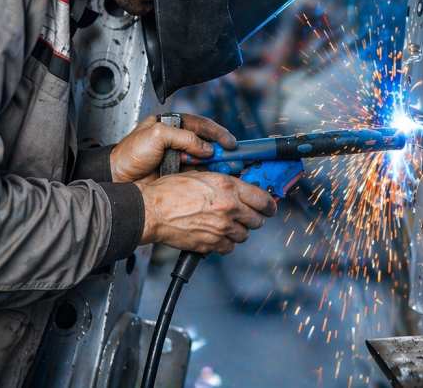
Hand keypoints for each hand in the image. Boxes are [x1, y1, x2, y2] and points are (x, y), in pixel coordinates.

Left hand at [110, 113, 236, 182]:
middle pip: (208, 143)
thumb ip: (183, 138)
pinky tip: (218, 179)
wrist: (117, 178)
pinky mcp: (180, 175)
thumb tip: (205, 147)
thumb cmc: (129, 153)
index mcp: (174, 125)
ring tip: (230, 169)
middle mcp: (179, 140)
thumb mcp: (156, 136)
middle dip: (222, 150)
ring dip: (218, 164)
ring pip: (206, 160)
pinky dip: (210, 176)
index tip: (228, 142)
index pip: (201, 125)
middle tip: (234, 158)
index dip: (217, 133)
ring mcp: (180, 158)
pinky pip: (200, 174)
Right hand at [136, 171, 277, 252]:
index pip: (263, 199)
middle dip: (254, 218)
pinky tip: (217, 235)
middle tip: (246, 215)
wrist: (152, 210)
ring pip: (245, 235)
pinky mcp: (212, 244)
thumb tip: (241, 187)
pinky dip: (226, 243)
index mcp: (228, 186)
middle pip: (258, 220)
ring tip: (227, 224)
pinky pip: (230, 248)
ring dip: (239, 231)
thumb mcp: (202, 175)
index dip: (270, 205)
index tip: (270, 207)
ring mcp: (221, 227)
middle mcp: (228, 207)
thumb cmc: (171, 190)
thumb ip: (225, 183)